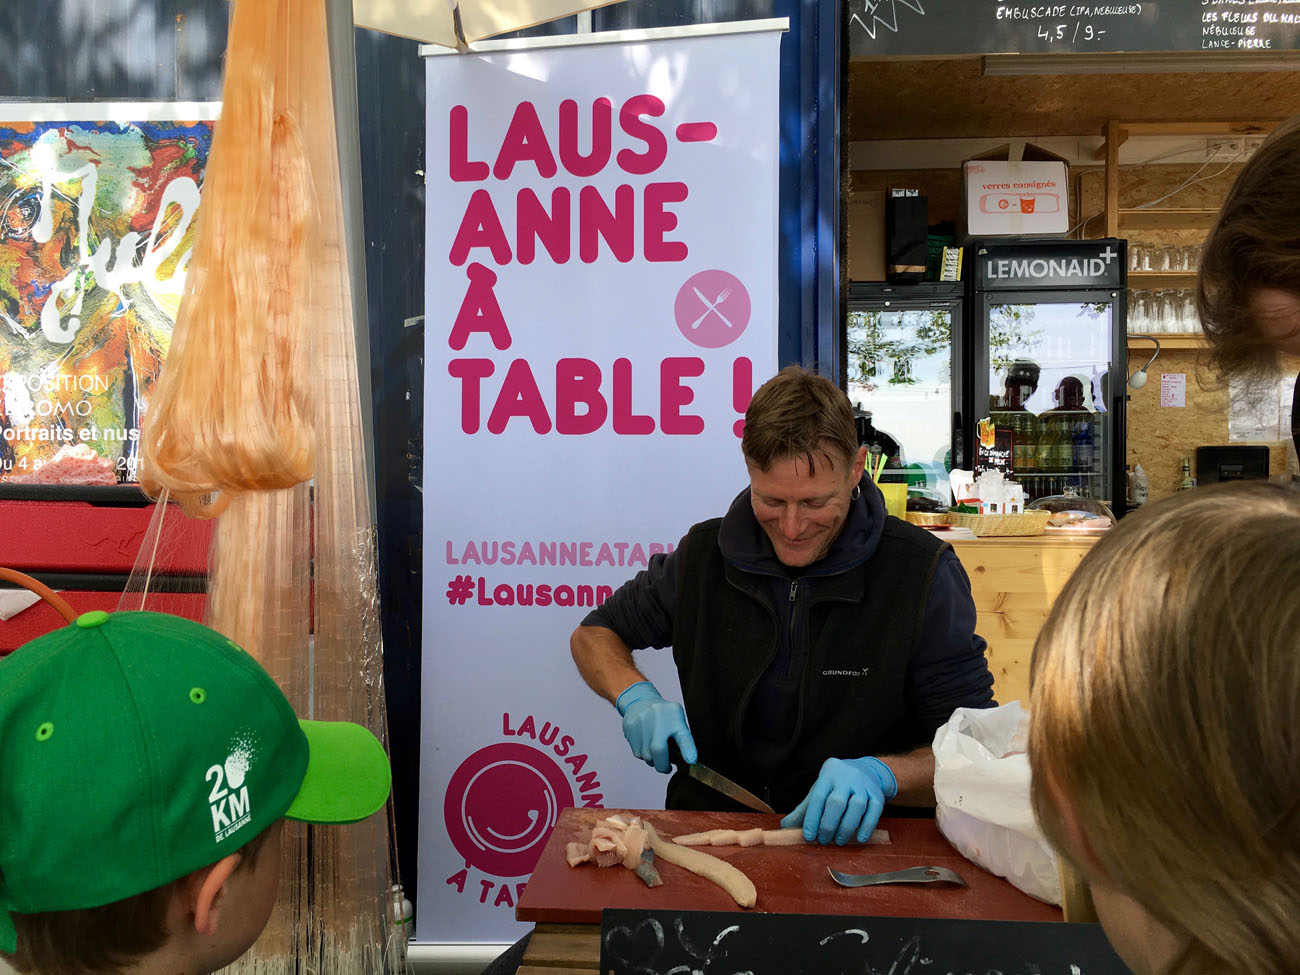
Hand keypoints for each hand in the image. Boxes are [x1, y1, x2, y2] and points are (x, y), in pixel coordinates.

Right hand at [615, 681, 697, 773]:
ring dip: (653, 759)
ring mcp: (642, 722)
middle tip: (667, 767)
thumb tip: (688, 761)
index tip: (691, 760)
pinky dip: (644, 754)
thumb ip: (684, 741)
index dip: (688, 749)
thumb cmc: (664, 716)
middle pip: (658, 750)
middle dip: (663, 766)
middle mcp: (658, 717)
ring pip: (646, 756)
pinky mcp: (630, 728)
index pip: (683, 735)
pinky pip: (637, 753)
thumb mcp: (678, 722)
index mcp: (675, 717)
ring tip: (655, 748)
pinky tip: (645, 744)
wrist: (640, 701)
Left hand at [779, 756, 897, 844]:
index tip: (808, 836)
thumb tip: (785, 827)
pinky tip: (859, 839)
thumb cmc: (838, 785)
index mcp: (828, 774)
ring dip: (846, 827)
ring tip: (839, 841)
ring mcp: (864, 785)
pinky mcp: (878, 794)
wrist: (868, 771)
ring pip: (856, 806)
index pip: (817, 797)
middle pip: (837, 802)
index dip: (811, 818)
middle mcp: (846, 777)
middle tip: (823, 841)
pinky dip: (866, 827)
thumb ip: (804, 809)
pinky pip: (874, 811)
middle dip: (828, 825)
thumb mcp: (820, 790)